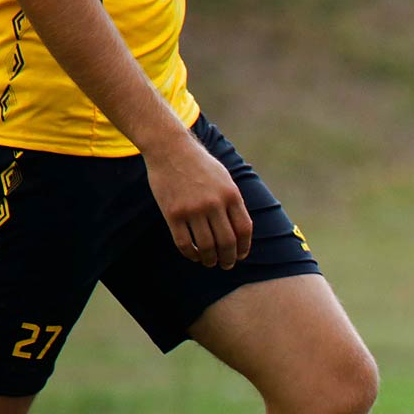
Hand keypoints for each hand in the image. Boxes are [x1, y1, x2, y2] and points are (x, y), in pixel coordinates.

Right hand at [142, 131, 252, 268]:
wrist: (169, 148)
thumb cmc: (200, 164)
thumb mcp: (225, 179)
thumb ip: (233, 203)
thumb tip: (240, 232)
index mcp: (231, 195)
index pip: (244, 230)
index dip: (244, 247)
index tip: (241, 255)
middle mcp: (214, 203)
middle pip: (227, 242)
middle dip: (228, 259)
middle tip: (226, 265)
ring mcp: (193, 209)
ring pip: (206, 246)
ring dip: (210, 260)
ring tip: (210, 262)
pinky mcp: (172, 213)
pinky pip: (184, 243)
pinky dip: (191, 254)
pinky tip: (194, 255)